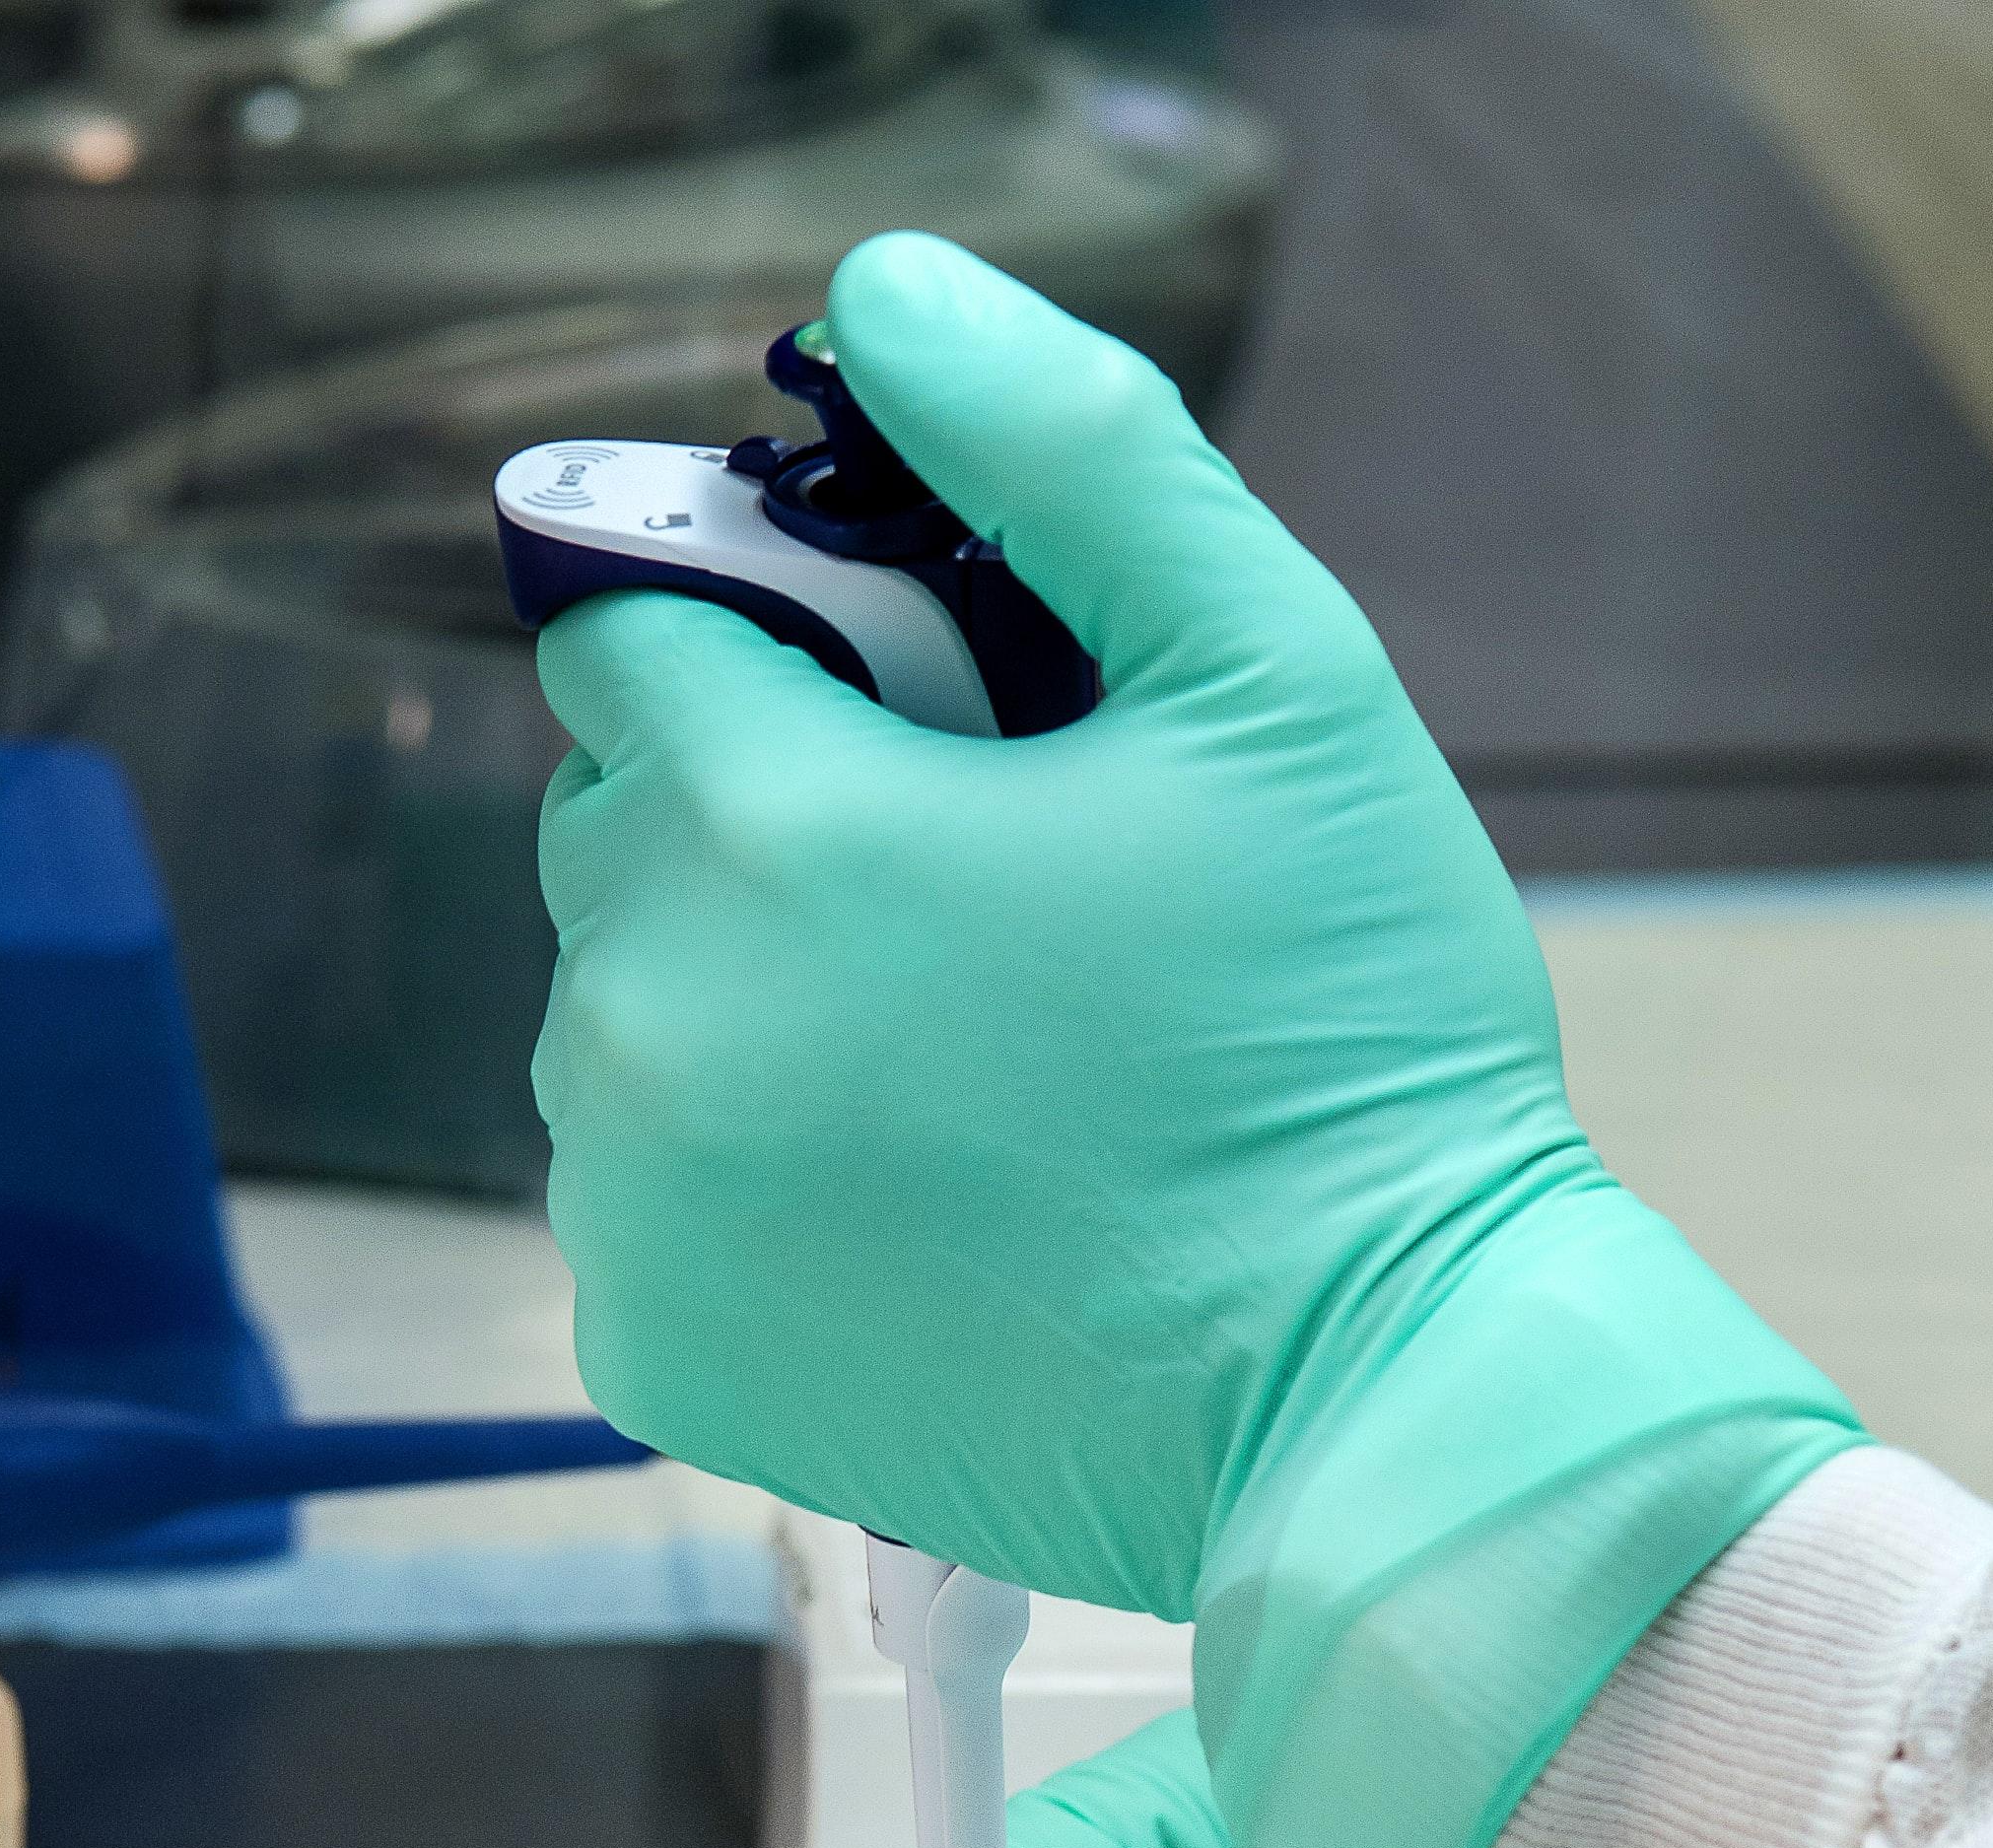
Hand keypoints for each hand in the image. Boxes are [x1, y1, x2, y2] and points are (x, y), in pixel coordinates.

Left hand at [533, 234, 1858, 1847]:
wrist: (1375, 1406)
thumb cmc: (1349, 1052)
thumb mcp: (1279, 683)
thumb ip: (1069, 449)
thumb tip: (883, 295)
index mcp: (773, 823)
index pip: (632, 633)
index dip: (778, 653)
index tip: (928, 732)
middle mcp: (648, 1016)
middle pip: (616, 829)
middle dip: (761, 829)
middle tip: (984, 919)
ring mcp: (636, 1206)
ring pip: (621, 1014)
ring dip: (746, 1009)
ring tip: (968, 1082)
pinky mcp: (657, 1355)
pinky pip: (637, 1196)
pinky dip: (741, 1184)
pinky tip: (915, 1210)